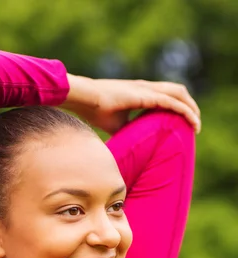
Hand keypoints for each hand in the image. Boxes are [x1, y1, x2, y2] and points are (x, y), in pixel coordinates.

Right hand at [62, 74, 200, 134]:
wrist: (85, 99)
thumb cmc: (95, 111)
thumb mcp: (116, 124)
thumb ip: (128, 130)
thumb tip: (133, 145)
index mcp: (140, 92)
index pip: (166, 96)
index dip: (177, 107)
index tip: (183, 123)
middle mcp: (146, 87)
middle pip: (177, 91)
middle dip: (190, 106)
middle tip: (195, 124)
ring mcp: (147, 89)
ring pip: (179, 93)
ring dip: (191, 107)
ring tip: (197, 124)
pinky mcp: (146, 96)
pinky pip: (172, 103)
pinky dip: (185, 111)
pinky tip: (193, 122)